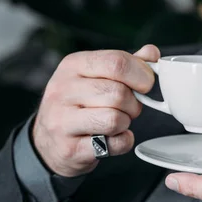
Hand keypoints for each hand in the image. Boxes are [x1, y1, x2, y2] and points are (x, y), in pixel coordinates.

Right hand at [32, 45, 158, 176]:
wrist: (49, 142)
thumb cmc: (79, 104)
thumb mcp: (96, 76)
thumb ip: (125, 65)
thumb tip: (151, 53)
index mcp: (73, 65)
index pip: (117, 62)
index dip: (141, 75)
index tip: (145, 85)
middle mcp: (63, 90)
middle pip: (119, 93)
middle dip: (133, 104)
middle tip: (129, 108)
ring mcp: (62, 121)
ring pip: (115, 119)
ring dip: (126, 123)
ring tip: (117, 122)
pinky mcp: (70, 149)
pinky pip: (114, 144)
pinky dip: (122, 142)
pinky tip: (112, 138)